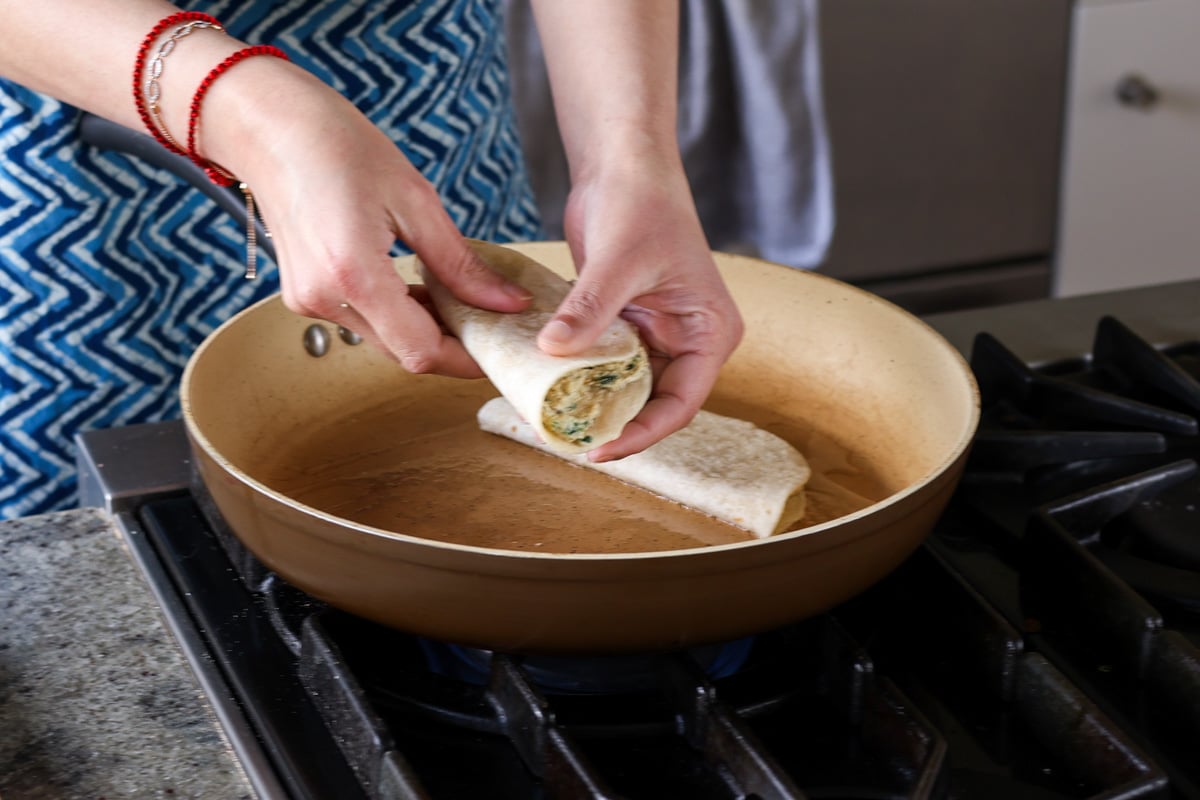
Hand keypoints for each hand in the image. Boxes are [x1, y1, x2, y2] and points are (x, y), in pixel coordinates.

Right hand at [205, 60, 530, 377]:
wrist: (267, 125)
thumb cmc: (336, 145)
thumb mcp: (415, 199)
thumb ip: (462, 264)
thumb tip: (509, 303)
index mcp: (353, 274)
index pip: (421, 351)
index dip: (467, 358)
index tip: (502, 344)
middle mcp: (324, 298)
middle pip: (404, 353)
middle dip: (452, 343)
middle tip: (491, 318)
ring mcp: (308, 301)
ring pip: (385, 341)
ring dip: (425, 329)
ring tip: (457, 295)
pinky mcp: (303, 295)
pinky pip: (363, 322)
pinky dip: (397, 315)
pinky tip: (419, 288)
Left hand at [539, 153, 743, 459]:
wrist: (623, 164)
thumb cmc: (640, 202)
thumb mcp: (616, 261)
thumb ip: (588, 309)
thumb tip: (552, 352)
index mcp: (710, 332)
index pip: (681, 403)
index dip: (642, 432)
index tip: (600, 448)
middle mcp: (689, 340)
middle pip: (654, 403)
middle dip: (615, 425)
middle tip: (570, 443)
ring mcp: (658, 334)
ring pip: (627, 388)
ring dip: (595, 404)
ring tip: (556, 425)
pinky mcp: (627, 324)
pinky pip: (605, 364)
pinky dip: (581, 378)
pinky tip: (550, 391)